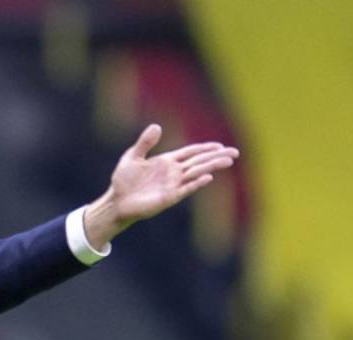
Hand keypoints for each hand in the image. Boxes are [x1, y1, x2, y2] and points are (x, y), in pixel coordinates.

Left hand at [83, 124, 239, 248]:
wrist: (116, 201)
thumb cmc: (123, 180)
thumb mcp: (132, 156)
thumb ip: (145, 143)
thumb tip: (157, 126)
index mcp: (167, 161)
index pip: (191, 153)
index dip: (205, 149)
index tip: (221, 145)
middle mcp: (173, 173)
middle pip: (199, 162)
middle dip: (216, 157)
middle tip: (235, 153)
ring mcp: (172, 185)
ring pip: (196, 174)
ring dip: (211, 167)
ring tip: (228, 162)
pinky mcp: (168, 197)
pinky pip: (185, 189)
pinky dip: (196, 183)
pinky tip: (207, 178)